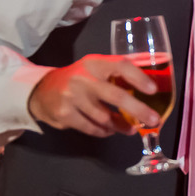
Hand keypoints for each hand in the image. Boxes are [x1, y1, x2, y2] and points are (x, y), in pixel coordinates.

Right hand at [28, 54, 160, 137]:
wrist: (40, 90)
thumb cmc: (77, 79)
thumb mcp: (94, 67)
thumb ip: (118, 71)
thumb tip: (152, 79)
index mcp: (94, 63)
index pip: (120, 65)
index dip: (138, 77)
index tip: (153, 90)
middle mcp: (83, 78)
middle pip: (115, 96)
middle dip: (138, 110)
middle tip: (154, 119)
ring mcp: (72, 97)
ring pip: (105, 117)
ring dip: (121, 125)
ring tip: (131, 129)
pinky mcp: (65, 115)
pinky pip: (92, 128)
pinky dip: (104, 131)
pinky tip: (109, 130)